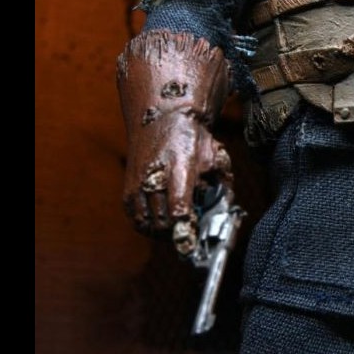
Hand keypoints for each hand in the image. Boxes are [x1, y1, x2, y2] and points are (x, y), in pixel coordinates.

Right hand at [125, 118, 231, 235]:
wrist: (161, 116)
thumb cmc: (189, 136)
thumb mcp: (213, 154)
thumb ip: (220, 179)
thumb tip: (225, 204)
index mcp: (179, 169)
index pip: (179, 210)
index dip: (186, 229)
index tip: (194, 237)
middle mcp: (154, 178)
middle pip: (162, 222)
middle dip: (176, 234)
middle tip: (188, 234)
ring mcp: (138, 184)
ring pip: (146, 223)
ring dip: (160, 232)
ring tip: (173, 231)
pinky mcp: (128, 187)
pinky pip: (134, 216)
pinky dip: (146, 225)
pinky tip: (158, 223)